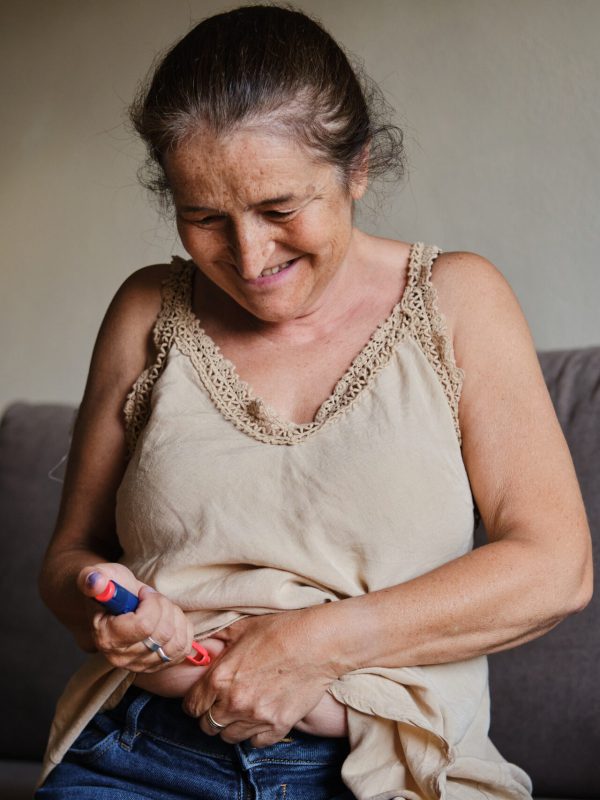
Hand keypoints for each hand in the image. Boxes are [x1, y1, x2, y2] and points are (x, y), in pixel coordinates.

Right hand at [77, 564, 193, 672]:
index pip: (144, 625)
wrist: (116, 606)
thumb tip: (95, 582)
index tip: (144, 592)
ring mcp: (141, 665)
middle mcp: (122, 658)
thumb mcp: (99, 576)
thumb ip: (93, 578)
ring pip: (175, 641)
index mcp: (106, 638)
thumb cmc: (111, 590)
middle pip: (162, 633)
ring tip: (161, 607)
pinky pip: (183, 648)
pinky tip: (170, 618)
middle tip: (153, 597)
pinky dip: (182, 629)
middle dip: (164, 607)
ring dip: (175, 617)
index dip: (151, 603)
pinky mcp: (158, 665)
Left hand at [181, 609, 337, 746]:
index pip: (191, 706)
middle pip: (207, 726)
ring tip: (242, 711)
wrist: (318, 642)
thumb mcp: (241, 628)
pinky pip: (255, 743)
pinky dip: (255, 734)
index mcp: (220, 678)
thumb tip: (197, 646)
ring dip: (231, 726)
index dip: (195, 701)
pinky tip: (260, 718)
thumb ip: (215, 640)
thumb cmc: (280, 630)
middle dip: (211, 715)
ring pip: (229, 738)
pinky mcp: (278, 726)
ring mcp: (256, 717)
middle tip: (222, 703)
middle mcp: (234, 702)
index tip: (202, 698)